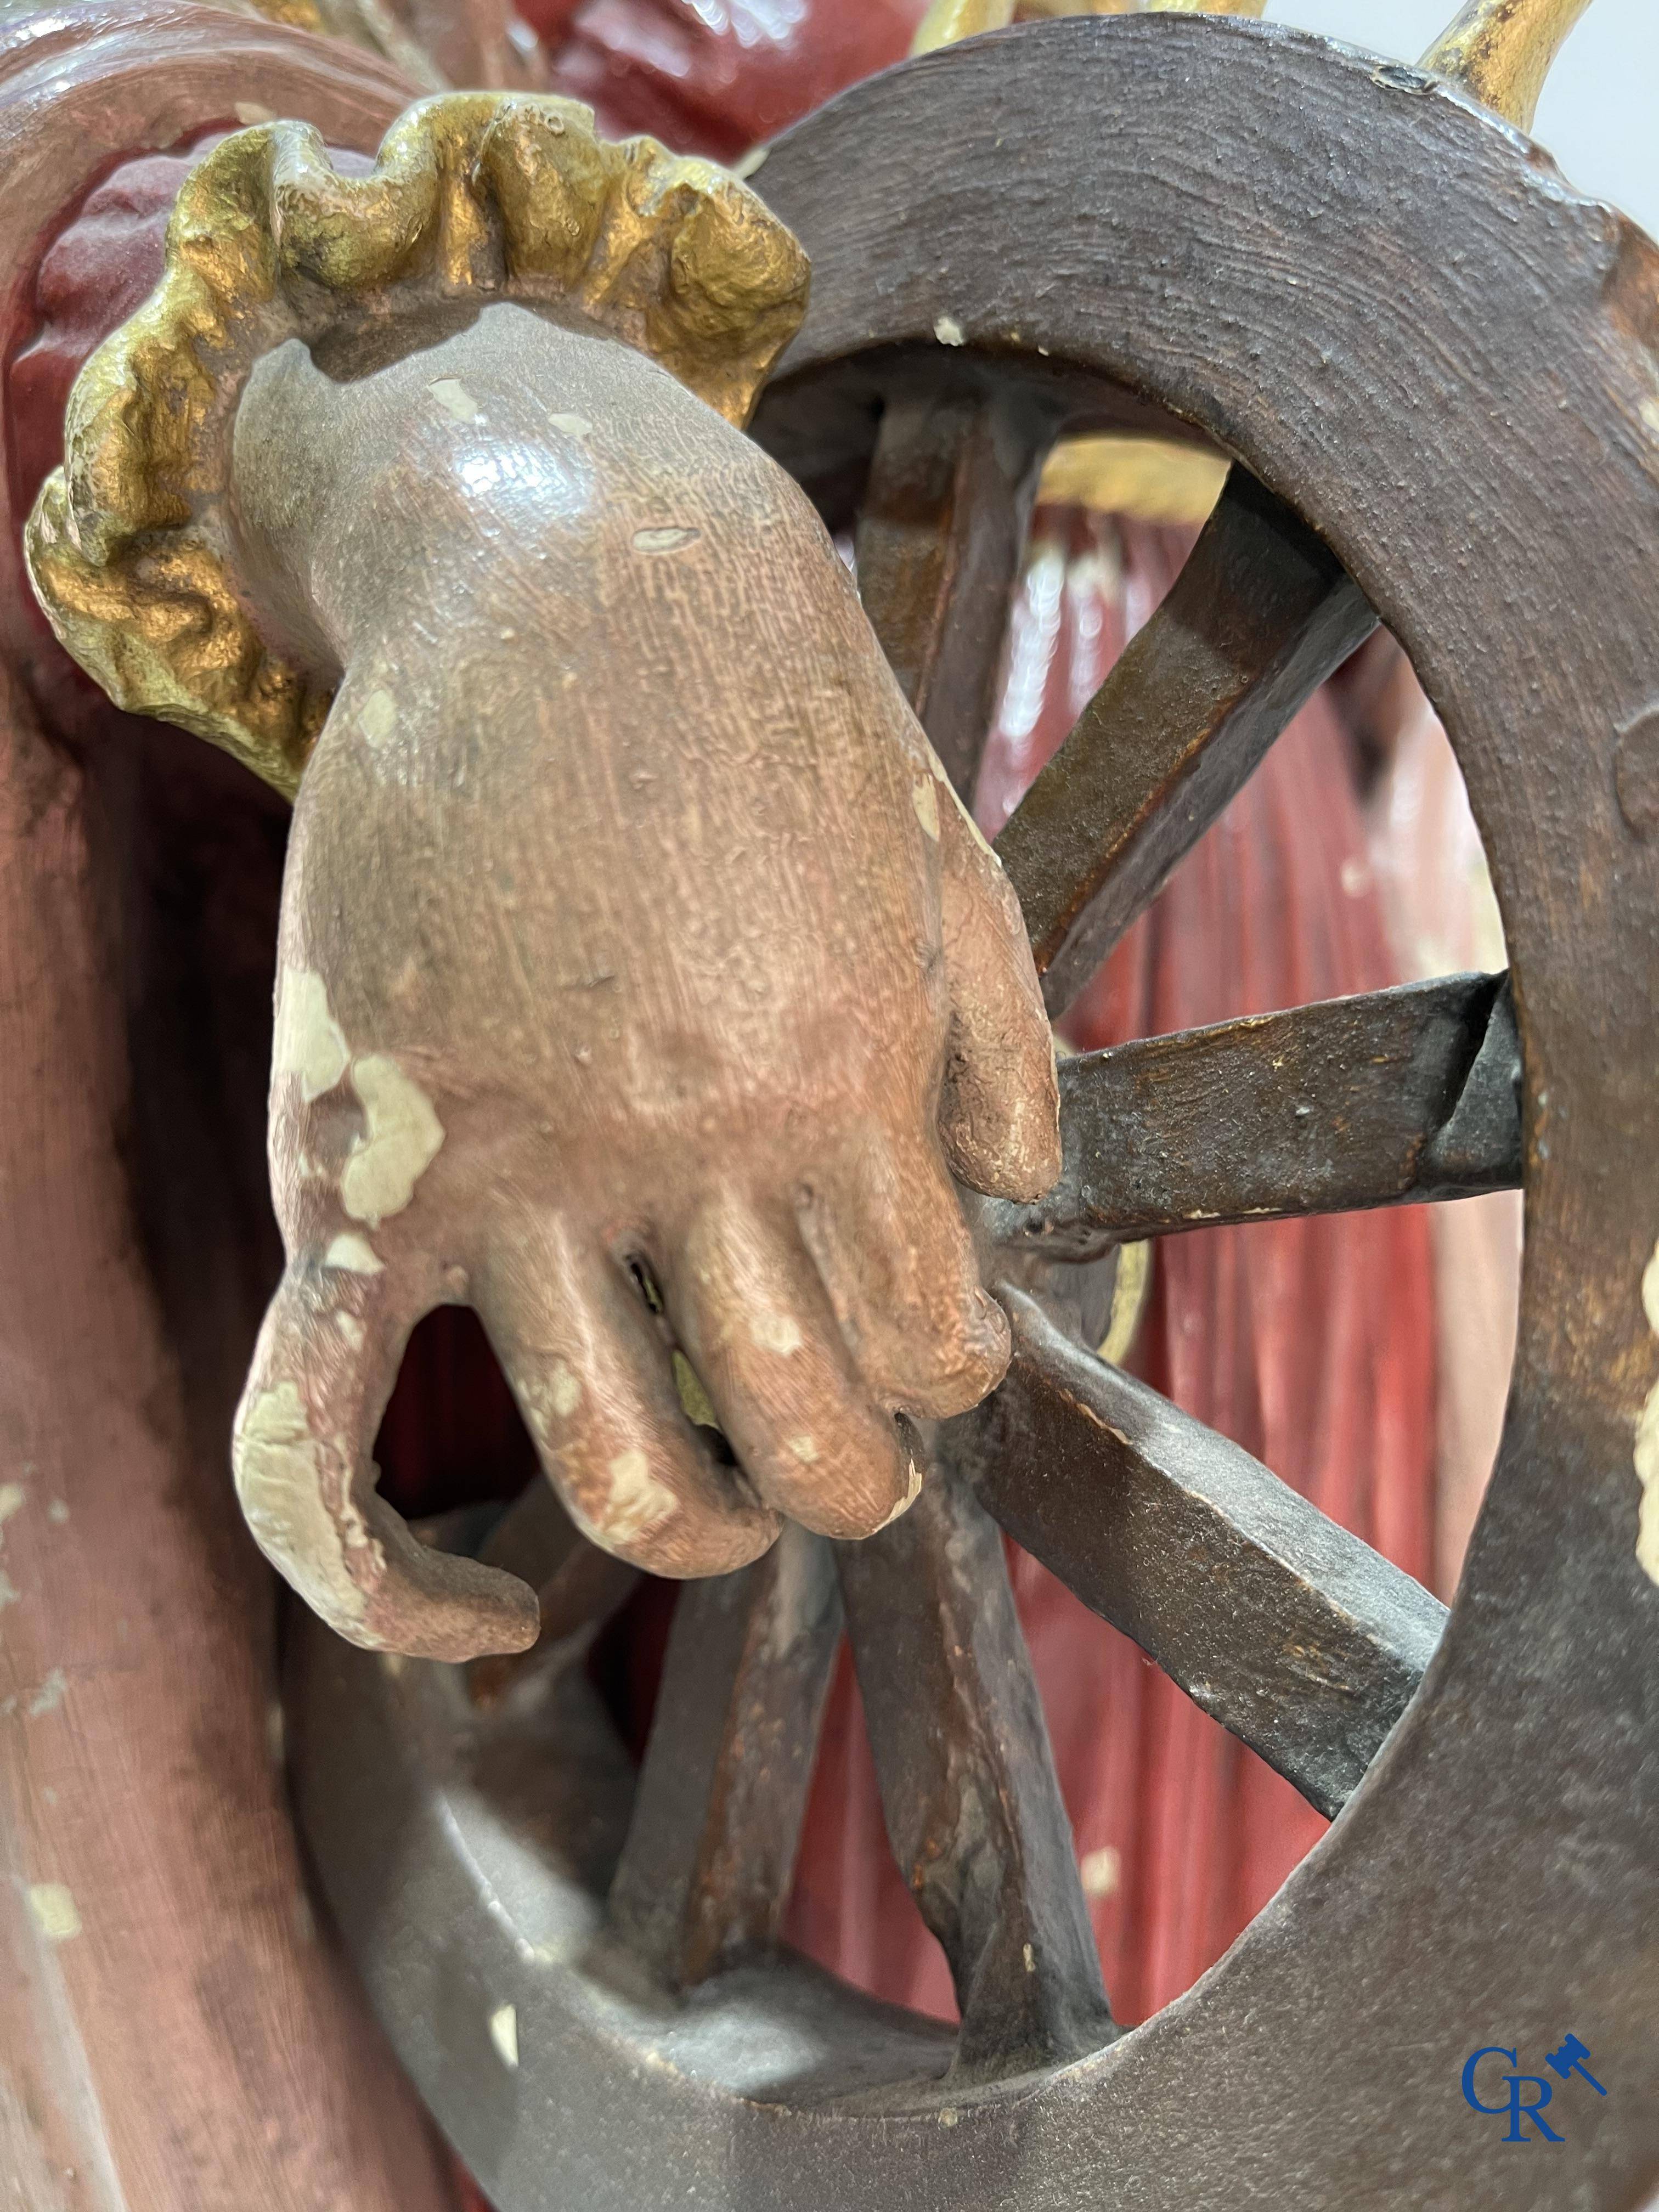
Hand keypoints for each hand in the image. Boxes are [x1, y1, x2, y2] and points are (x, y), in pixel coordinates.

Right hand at [25, 103, 1059, 1659]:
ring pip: (616, 1464)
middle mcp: (688, 1145)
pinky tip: (460, 1627)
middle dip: (848, 1485)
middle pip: (801, 1432)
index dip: (945, 1382)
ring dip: (694, 1534)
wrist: (552, 545)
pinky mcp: (357, 1159)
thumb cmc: (760, 688)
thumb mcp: (940, 839)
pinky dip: (369, 1576)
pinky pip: (313, 1429)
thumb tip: (1034, 1205)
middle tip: (838, 1460)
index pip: (935, 1346)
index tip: (919, 1350)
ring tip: (714, 1516)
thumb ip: (1004, 1032)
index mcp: (844, 1075)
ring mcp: (511, 1166)